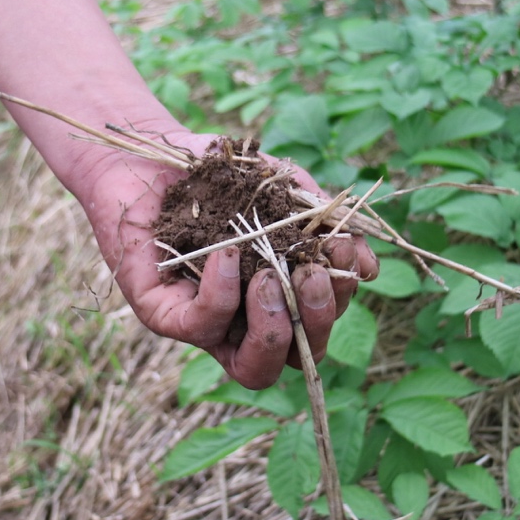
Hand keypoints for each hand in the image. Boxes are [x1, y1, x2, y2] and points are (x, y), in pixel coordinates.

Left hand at [76, 129, 378, 389]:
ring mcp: (202, 323)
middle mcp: (242, 320)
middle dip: (317, 323)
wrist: (151, 151)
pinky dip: (222, 294)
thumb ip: (326, 226)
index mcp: (274, 296)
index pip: (317, 327)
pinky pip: (200, 326)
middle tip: (311, 276)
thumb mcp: (284, 192)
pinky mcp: (160, 313)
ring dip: (275, 328)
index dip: (338, 302)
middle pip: (294, 360)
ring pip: (251, 369)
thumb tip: (369, 270)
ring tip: (271, 277)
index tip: (342, 253)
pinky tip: (226, 253)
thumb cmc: (218, 175)